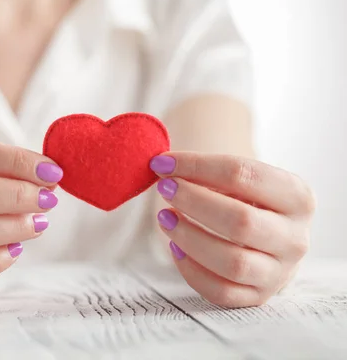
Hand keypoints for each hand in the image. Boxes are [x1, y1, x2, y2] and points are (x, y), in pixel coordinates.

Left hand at [149, 152, 315, 307]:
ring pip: (233, 262)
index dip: (198, 166)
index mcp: (298, 197)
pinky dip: (191, 270)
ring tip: (165, 217)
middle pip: (241, 221)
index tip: (163, 162)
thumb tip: (162, 166)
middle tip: (164, 188)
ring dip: (190, 238)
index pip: (245, 174)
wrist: (269, 236)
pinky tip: (175, 247)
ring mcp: (279, 272)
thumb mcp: (237, 177)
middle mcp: (295, 237)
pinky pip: (221, 291)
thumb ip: (204, 170)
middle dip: (194, 202)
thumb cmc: (246, 199)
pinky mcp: (259, 296)